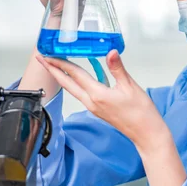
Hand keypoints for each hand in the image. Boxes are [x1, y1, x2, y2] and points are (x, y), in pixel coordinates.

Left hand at [35, 50, 169, 152]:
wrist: (146, 133)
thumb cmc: (141, 112)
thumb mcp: (131, 87)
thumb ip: (118, 69)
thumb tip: (111, 52)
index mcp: (98, 95)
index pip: (75, 75)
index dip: (61, 63)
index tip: (49, 54)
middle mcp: (91, 102)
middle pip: (67, 83)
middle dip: (52, 70)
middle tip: (41, 58)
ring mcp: (93, 107)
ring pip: (73, 89)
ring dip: (62, 77)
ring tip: (55, 65)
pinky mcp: (98, 110)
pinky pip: (82, 94)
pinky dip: (75, 83)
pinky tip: (77, 77)